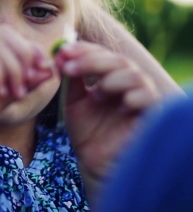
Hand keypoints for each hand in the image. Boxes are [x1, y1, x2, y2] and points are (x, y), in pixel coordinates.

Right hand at [0, 26, 53, 157]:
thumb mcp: (3, 97)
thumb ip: (23, 80)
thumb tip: (51, 68)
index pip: (8, 35)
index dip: (29, 50)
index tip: (40, 75)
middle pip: (4, 33)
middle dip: (24, 57)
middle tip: (27, 86)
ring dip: (13, 69)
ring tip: (15, 94)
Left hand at [54, 41, 159, 195]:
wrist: (95, 161)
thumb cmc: (86, 130)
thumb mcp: (73, 101)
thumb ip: (71, 79)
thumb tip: (61, 54)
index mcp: (109, 75)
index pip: (100, 53)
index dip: (82, 50)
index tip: (62, 52)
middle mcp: (127, 82)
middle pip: (117, 60)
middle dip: (91, 61)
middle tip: (69, 67)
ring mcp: (140, 96)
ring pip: (134, 75)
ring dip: (111, 78)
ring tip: (97, 94)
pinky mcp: (150, 114)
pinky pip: (149, 97)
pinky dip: (134, 96)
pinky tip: (121, 104)